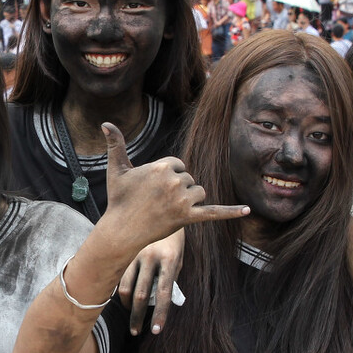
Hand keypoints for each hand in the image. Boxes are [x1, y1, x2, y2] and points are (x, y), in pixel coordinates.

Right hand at [100, 122, 247, 253]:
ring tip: (168, 209)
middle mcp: (175, 181)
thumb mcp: (117, 169)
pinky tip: (248, 210)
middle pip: (189, 179)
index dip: (168, 176)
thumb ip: (115, 144)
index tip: (153, 188)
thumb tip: (105, 122)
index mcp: (162, 166)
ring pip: (199, 192)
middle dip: (177, 189)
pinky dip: (231, 212)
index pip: (178, 164)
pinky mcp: (189, 218)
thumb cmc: (119, 199)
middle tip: (156, 202)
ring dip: (189, 200)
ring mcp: (183, 201)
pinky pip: (214, 212)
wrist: (121, 230)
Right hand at [118, 230, 184, 335]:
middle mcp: (151, 256)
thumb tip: (163, 302)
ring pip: (126, 288)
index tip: (156, 331)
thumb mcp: (177, 257)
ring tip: (130, 315)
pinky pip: (119, 278)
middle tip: (135, 332)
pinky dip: (121, 292)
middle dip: (137, 317)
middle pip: (141, 295)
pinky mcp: (124, 252)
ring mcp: (135, 254)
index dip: (160, 314)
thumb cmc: (173, 239)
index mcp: (170, 258)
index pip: (164, 293)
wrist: (161, 208)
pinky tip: (124, 300)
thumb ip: (171, 277)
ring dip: (127, 306)